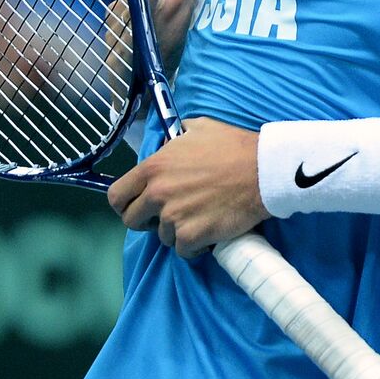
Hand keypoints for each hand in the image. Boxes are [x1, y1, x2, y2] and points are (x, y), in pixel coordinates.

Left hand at [108, 117, 266, 257]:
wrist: (263, 171)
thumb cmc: (233, 147)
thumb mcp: (199, 128)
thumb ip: (175, 138)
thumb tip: (167, 144)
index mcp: (153, 167)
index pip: (116, 195)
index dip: (125, 203)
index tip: (138, 205)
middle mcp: (157, 194)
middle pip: (132, 221)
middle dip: (147, 221)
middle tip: (169, 215)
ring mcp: (173, 217)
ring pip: (162, 236)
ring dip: (177, 231)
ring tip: (198, 219)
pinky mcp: (192, 236)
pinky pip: (183, 251)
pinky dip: (195, 246)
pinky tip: (208, 233)